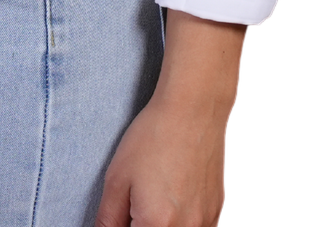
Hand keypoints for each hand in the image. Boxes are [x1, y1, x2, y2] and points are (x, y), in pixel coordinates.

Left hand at [94, 12, 244, 226]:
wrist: (193, 109)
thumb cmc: (158, 134)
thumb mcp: (117, 178)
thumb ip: (107, 218)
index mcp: (157, 224)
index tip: (122, 218)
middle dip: (140, 224)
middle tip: (136, 205)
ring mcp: (206, 222)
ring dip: (160, 223)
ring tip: (155, 196)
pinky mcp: (216, 213)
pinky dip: (180, 219)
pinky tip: (172, 195)